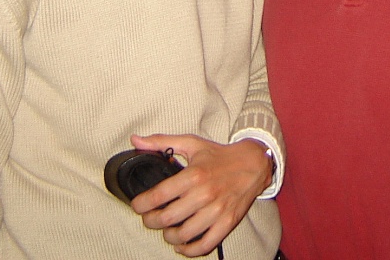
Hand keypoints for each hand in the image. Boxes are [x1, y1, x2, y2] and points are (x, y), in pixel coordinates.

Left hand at [130, 134, 272, 256]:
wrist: (254, 164)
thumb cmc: (220, 155)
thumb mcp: (192, 143)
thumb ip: (161, 142)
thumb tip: (135, 139)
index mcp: (194, 175)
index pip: (158, 196)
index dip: (141, 204)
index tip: (138, 205)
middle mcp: (205, 194)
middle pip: (166, 219)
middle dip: (150, 221)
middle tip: (149, 218)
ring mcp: (217, 210)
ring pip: (183, 235)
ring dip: (168, 236)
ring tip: (166, 229)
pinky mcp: (228, 222)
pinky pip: (205, 244)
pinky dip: (190, 249)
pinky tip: (182, 244)